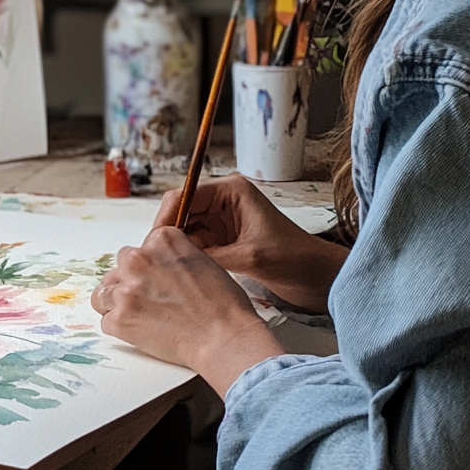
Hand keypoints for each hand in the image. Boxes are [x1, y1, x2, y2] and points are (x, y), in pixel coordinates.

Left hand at [91, 225, 284, 397]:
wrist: (224, 337)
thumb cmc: (223, 304)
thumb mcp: (202, 260)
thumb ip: (173, 257)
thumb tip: (158, 265)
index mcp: (161, 240)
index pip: (142, 246)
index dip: (150, 264)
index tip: (159, 278)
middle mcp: (139, 259)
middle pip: (121, 265)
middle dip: (132, 279)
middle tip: (151, 298)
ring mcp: (127, 290)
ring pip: (104, 292)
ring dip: (117, 301)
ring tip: (139, 314)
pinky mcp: (120, 319)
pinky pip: (106, 320)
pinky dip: (120, 327)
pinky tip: (140, 330)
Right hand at [155, 176, 348, 312]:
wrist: (317, 278)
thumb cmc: (294, 259)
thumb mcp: (249, 257)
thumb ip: (211, 255)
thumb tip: (174, 260)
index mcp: (231, 191)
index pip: (185, 195)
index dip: (166, 217)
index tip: (153, 241)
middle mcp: (223, 201)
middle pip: (180, 211)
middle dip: (167, 234)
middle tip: (154, 258)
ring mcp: (222, 221)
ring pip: (185, 230)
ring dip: (175, 247)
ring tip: (163, 267)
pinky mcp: (223, 239)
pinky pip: (195, 244)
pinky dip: (186, 257)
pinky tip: (178, 272)